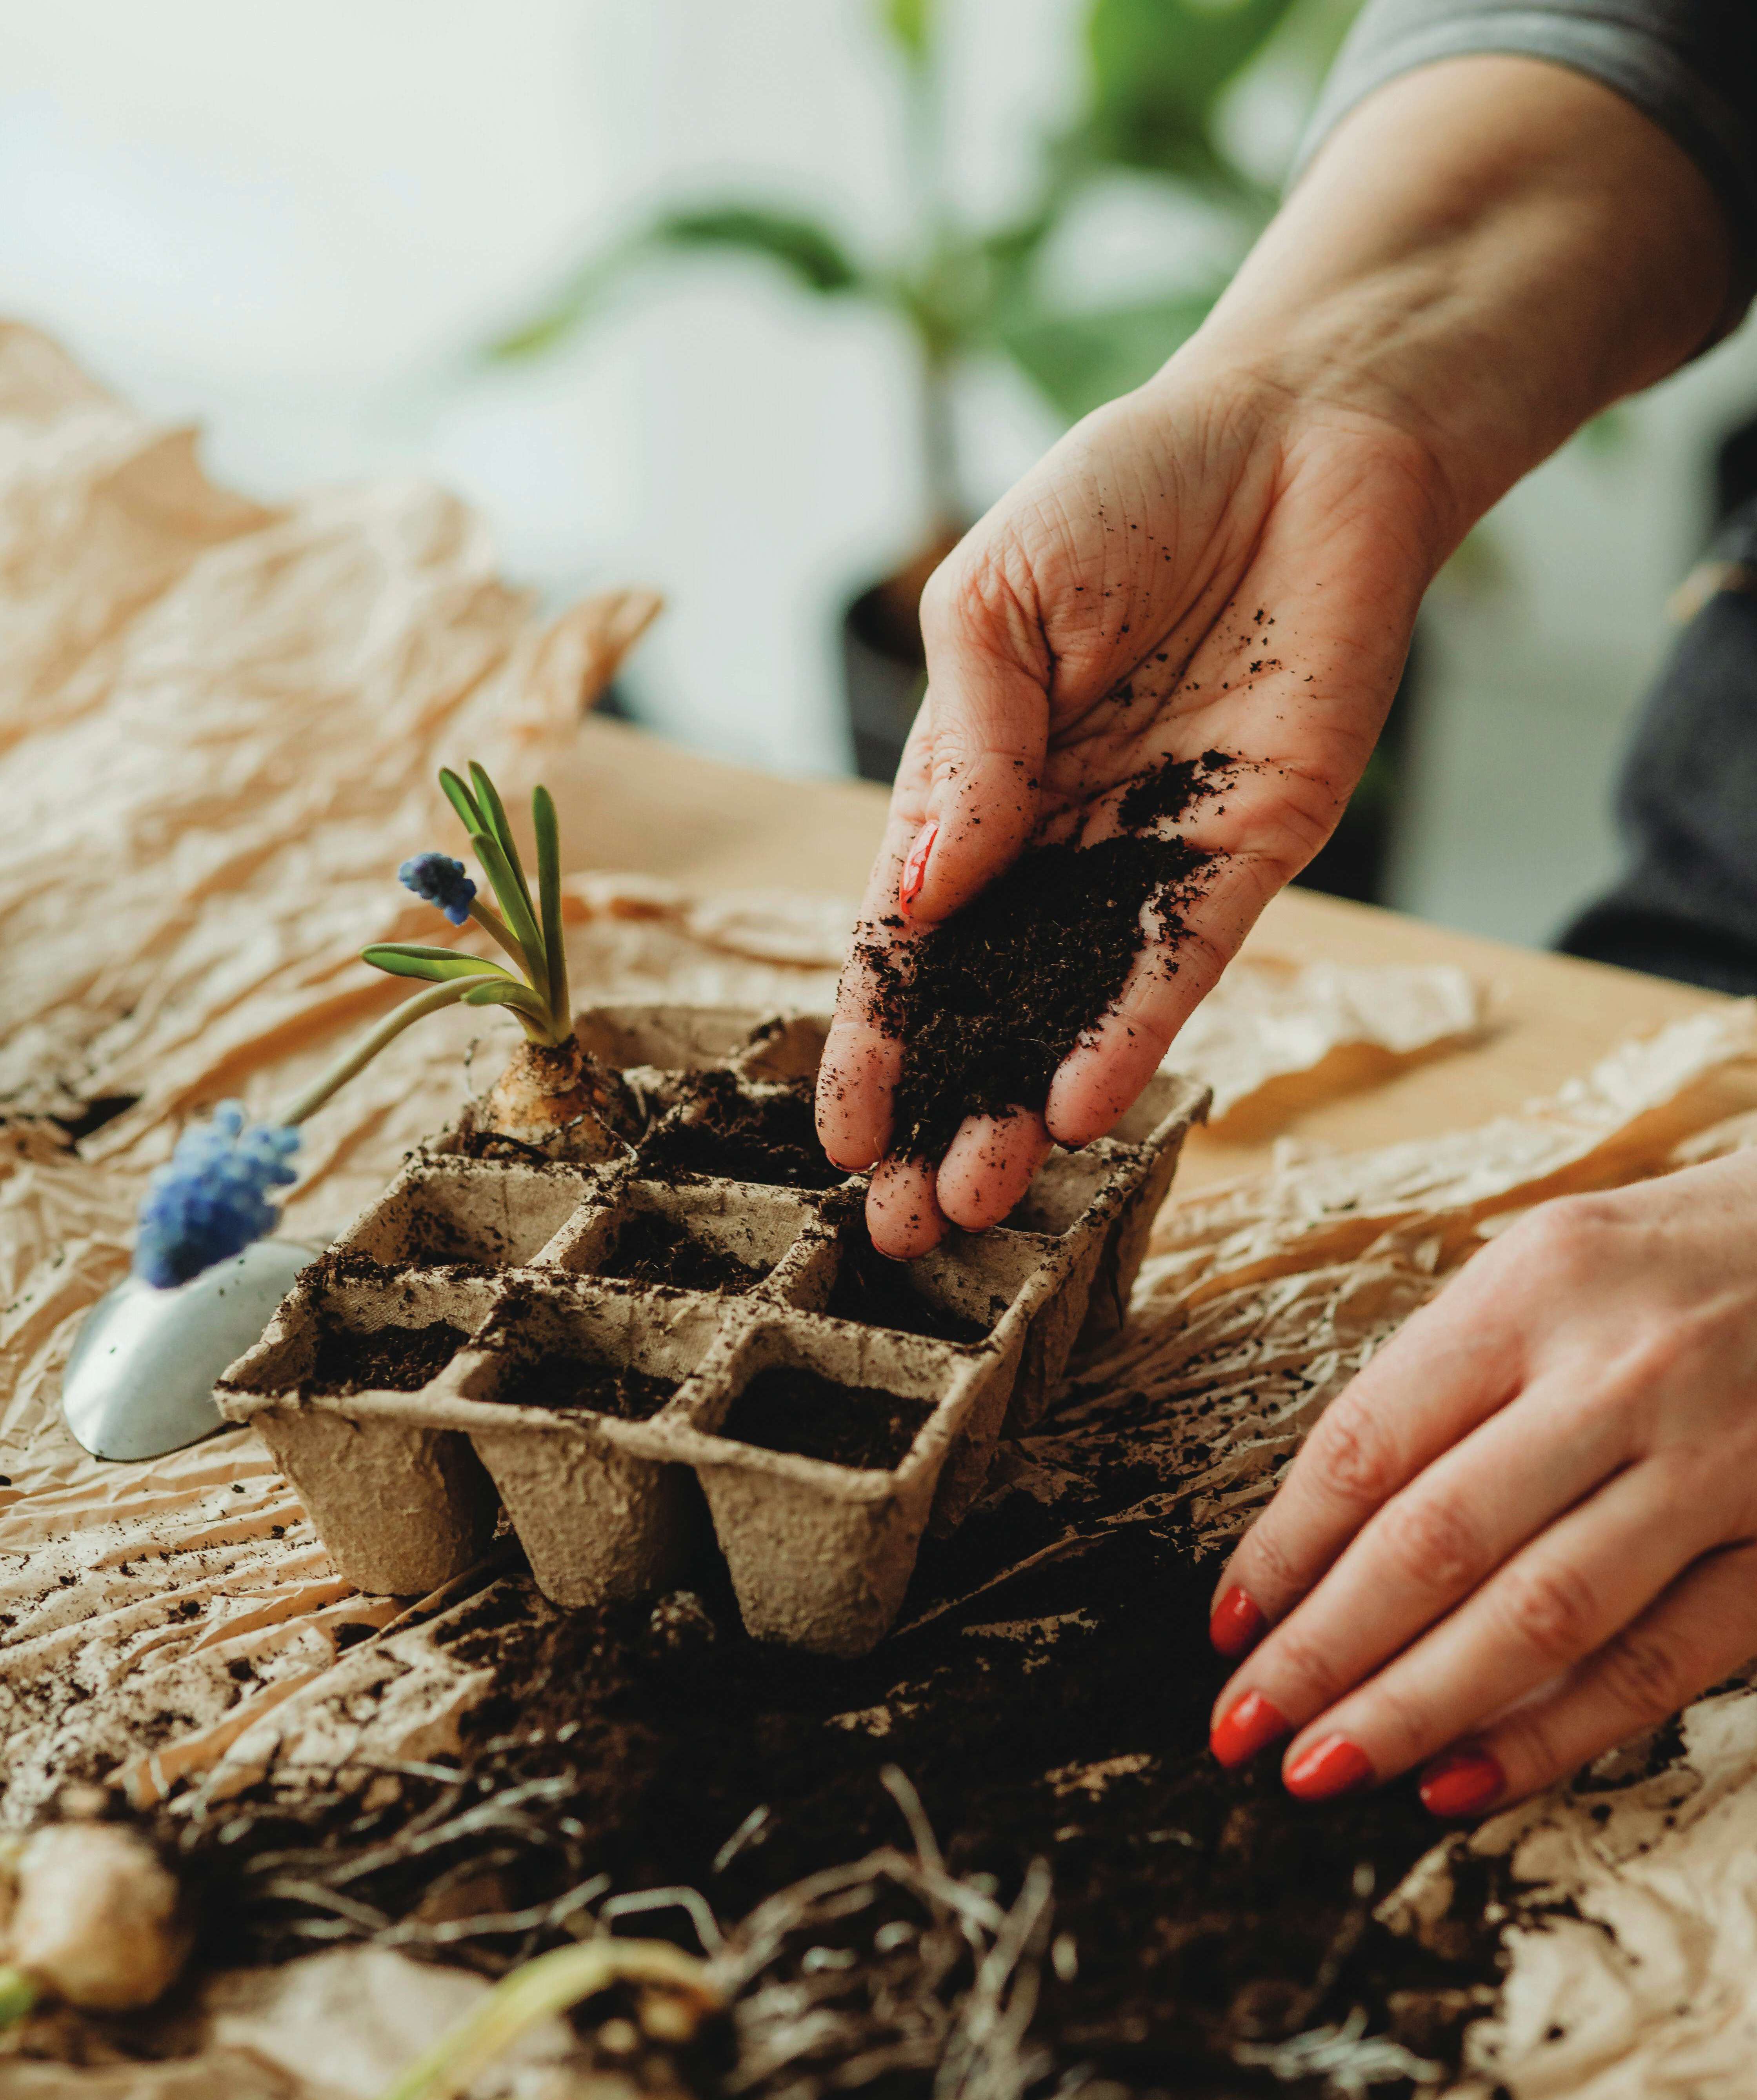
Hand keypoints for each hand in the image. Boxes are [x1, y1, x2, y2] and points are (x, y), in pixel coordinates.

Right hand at [815, 357, 1439, 1253]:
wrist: (1302, 431)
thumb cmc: (1130, 488)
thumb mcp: (997, 599)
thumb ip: (965, 745)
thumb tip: (920, 892)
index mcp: (976, 782)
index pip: (908, 936)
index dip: (874, 1036)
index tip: (841, 1134)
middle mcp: (1058, 839)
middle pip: (987, 1002)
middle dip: (942, 1112)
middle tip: (904, 1223)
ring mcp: (1154, 852)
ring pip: (1075, 1009)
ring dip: (1025, 1106)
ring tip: (977, 1198)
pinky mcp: (1252, 847)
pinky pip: (1183, 960)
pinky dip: (1131, 1030)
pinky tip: (1080, 1105)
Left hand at [1206, 1154, 1756, 1815]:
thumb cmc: (1669, 1261)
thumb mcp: (1544, 1267)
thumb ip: (1448, 1379)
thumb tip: (1323, 1528)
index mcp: (1534, 1288)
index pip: (1370, 1443)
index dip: (1283, 1549)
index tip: (1225, 1628)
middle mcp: (1619, 1374)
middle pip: (1435, 1539)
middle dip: (1322, 1649)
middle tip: (1239, 1726)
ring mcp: (1714, 1464)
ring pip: (1538, 1615)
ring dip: (1413, 1707)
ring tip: (1319, 1770)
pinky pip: (1658, 1662)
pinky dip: (1555, 1734)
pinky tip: (1464, 1781)